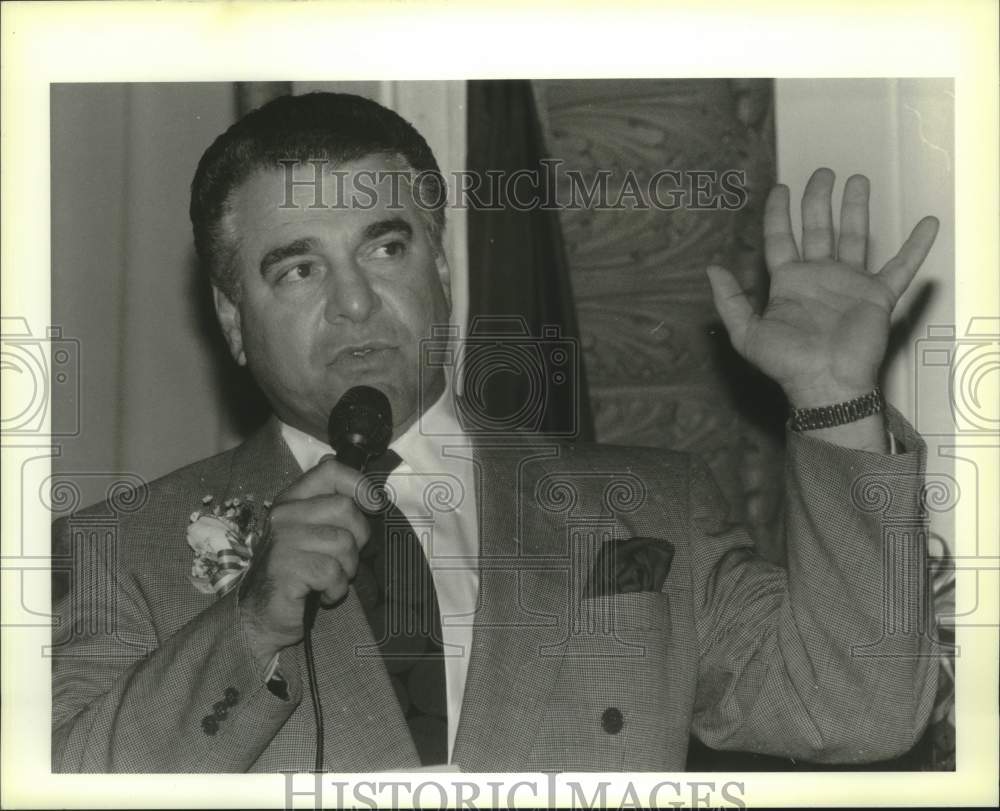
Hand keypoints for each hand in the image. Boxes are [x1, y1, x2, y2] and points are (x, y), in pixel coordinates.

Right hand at [238, 456, 369, 669]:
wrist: (261, 616)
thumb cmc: (296, 573)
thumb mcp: (311, 534)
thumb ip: (330, 508)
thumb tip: (359, 481)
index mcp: (292, 500)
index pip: (331, 470)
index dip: (360, 484)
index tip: (373, 505)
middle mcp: (284, 514)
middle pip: (345, 508)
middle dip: (358, 537)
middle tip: (344, 558)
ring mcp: (283, 541)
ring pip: (344, 542)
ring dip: (347, 569)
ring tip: (330, 579)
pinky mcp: (286, 568)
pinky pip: (333, 572)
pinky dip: (336, 589)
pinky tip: (322, 594)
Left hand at [706, 168, 938, 408]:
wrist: (827, 383)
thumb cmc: (787, 363)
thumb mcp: (747, 334)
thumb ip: (730, 301)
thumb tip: (712, 268)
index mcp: (789, 282)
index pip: (781, 238)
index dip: (779, 213)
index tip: (780, 188)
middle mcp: (819, 277)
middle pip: (819, 229)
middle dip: (819, 200)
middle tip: (823, 173)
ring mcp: (849, 284)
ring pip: (854, 237)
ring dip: (856, 209)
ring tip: (858, 180)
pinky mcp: (877, 296)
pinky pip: (901, 267)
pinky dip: (916, 246)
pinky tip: (928, 223)